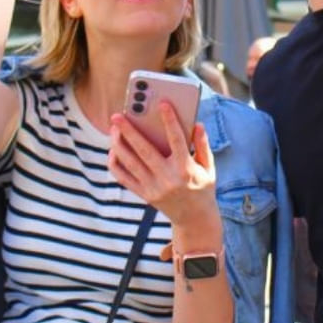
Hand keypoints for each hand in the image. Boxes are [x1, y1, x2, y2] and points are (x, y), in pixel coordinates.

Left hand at [108, 103, 218, 228]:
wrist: (194, 219)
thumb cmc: (203, 188)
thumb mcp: (209, 167)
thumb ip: (203, 145)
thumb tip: (197, 124)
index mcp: (186, 169)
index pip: (177, 140)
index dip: (170, 120)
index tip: (162, 103)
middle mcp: (168, 179)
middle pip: (145, 151)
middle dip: (129, 131)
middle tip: (117, 115)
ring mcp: (154, 188)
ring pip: (131, 163)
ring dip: (119, 144)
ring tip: (113, 129)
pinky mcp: (144, 195)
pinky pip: (124, 178)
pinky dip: (116, 164)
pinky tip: (113, 150)